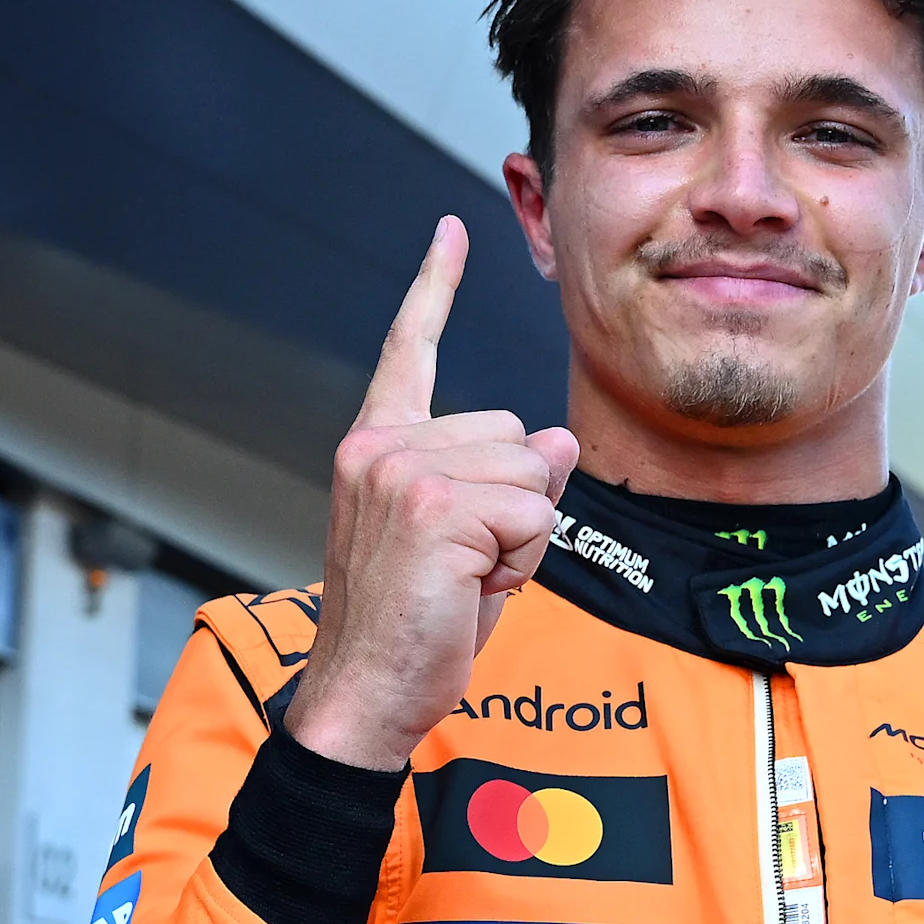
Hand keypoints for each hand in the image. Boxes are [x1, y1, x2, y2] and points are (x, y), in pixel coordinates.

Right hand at [281, 217, 579, 770]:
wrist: (365, 694)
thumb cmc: (413, 624)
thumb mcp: (470, 540)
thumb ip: (510, 482)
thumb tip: (558, 442)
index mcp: (377, 445)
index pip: (409, 350)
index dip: (434, 287)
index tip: (451, 229)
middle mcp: (381, 447)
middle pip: (518, 435)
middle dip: (517, 505)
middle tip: (461, 565)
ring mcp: (402, 474)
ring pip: (532, 475)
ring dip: (520, 539)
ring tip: (461, 580)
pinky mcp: (433, 509)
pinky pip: (532, 515)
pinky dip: (520, 561)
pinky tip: (467, 589)